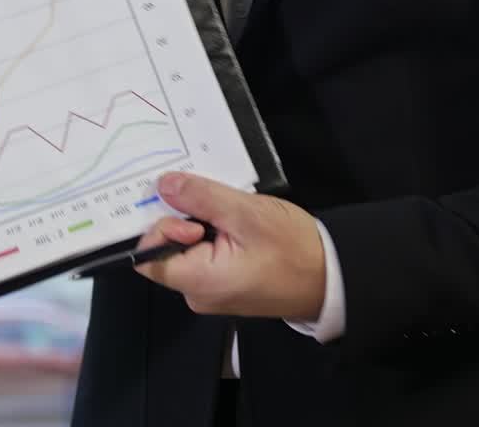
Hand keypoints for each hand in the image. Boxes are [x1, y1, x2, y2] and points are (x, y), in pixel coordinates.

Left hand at [134, 172, 324, 319]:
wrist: (330, 277)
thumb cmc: (293, 249)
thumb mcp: (247, 213)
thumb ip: (202, 198)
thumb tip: (164, 185)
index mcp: (199, 282)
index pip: (147, 258)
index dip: (160, 226)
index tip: (190, 210)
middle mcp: (198, 292)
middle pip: (167, 248)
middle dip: (184, 218)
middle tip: (215, 202)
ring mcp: (211, 290)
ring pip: (188, 247)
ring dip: (202, 223)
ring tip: (232, 212)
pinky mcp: (224, 283)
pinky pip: (205, 253)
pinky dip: (214, 233)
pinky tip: (236, 222)